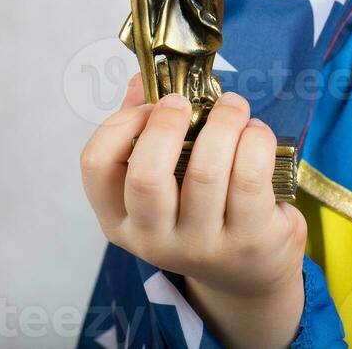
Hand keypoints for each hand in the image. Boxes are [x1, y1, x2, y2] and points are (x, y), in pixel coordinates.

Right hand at [80, 74, 306, 348]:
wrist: (247, 273)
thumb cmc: (199, 210)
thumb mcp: (164, 181)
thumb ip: (146, 127)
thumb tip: (142, 79)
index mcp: (121, 218)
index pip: (96, 166)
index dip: (120, 124)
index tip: (149, 106)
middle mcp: (155, 239)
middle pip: (146, 175)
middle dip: (168, 123)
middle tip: (184, 101)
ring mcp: (203, 244)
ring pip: (206, 170)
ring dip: (223, 121)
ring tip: (233, 107)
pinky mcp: (250, 239)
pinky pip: (251, 174)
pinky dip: (256, 138)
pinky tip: (255, 132)